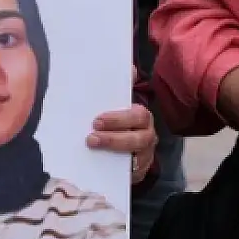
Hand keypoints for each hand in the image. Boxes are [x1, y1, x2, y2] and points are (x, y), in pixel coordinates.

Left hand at [85, 65, 157, 183]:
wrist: (119, 155)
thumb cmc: (115, 126)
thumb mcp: (114, 107)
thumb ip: (117, 89)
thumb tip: (129, 67)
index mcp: (140, 118)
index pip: (138, 114)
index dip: (120, 117)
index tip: (97, 119)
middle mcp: (146, 135)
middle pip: (139, 135)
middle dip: (116, 132)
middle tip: (92, 131)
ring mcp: (145, 155)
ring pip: (138, 152)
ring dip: (115, 146)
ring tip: (92, 144)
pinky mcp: (139, 172)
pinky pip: (133, 172)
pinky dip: (117, 169)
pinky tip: (99, 164)